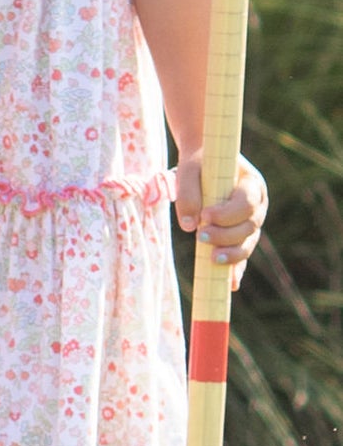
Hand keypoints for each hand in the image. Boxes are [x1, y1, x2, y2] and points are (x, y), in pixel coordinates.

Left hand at [174, 152, 267, 288]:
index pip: (246, 203)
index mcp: (252, 184)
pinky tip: (231, 284)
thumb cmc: (198, 163)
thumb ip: (189, 194)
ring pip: (247, 242)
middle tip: (200, 237)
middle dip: (227, 235)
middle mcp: (258, 205)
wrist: (204, 160)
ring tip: (210, 258)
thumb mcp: (189, 169)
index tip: (205, 216)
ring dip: (231, 252)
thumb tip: (189, 226)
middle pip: (249, 226)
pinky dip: (235, 268)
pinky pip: (241, 253)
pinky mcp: (240, 234)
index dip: (228, 213)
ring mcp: (251, 222)